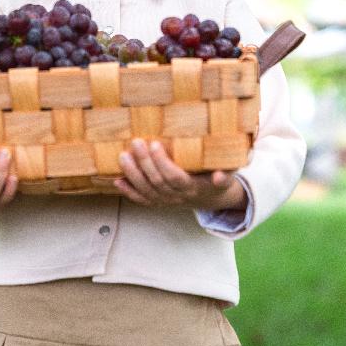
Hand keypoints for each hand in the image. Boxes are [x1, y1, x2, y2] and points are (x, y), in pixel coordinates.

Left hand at [114, 138, 246, 210]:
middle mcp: (177, 196)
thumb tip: (221, 176)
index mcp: (193, 188)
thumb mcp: (228, 178)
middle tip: (136, 143)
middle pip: (157, 181)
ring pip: (146, 190)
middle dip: (144, 162)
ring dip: (133, 174)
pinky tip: (117, 181)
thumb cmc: (217, 181)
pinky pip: (142, 199)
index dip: (162, 162)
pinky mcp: (159, 202)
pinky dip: (129, 191)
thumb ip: (226, 175)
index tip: (154, 144)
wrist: (211, 199)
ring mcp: (166, 201)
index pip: (175, 177)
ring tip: (123, 157)